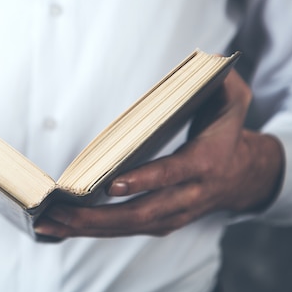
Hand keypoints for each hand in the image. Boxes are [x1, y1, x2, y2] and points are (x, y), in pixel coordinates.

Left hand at [34, 70, 284, 238]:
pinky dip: (93, 231)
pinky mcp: (160, 223)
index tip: (111, 184)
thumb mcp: (233, 99)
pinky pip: (125, 231)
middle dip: (99, 215)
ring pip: (128, 228)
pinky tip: (61, 228)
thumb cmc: (225, 130)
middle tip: (61, 211)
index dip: (144, 180)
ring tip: (49, 222)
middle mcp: (189, 196)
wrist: (242, 175)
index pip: (172, 173)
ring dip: (87, 227)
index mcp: (204, 162)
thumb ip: (223, 78)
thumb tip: (212, 61)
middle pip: (142, 213)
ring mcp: (174, 215)